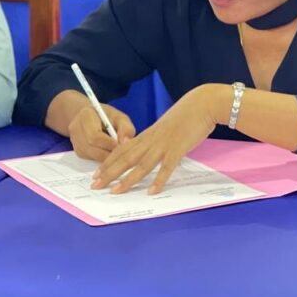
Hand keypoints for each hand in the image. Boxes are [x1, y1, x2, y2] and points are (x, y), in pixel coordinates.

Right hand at [69, 103, 135, 161]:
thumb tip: (125, 142)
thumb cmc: (109, 118)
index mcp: (86, 116)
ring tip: (115, 151)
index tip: (120, 145)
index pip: (94, 136)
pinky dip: (101, 159)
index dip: (108, 143)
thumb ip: (125, 128)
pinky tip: (108, 151)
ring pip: (92, 156)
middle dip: (108, 152)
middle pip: (91, 147)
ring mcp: (75, 141)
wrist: (94, 119)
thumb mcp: (120, 118)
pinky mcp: (78, 151)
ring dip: (106, 157)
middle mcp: (76, 128)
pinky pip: (91, 159)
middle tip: (120, 152)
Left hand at [92, 84, 223, 194]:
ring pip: (142, 165)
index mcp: (146, 135)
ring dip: (128, 179)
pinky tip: (151, 191)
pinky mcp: (178, 149)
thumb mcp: (163, 128)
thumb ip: (154, 140)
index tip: (96, 174)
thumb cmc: (184, 116)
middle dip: (109, 173)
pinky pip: (166, 168)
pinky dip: (159, 180)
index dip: (108, 162)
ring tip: (115, 191)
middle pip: (126, 158)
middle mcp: (150, 141)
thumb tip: (146, 152)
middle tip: (95, 185)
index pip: (121, 150)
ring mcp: (163, 145)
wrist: (201, 104)